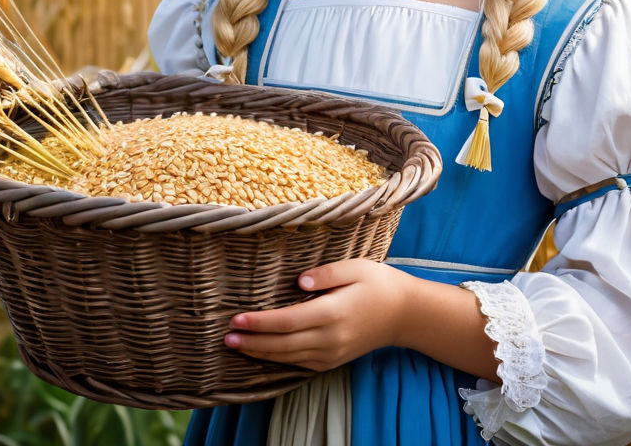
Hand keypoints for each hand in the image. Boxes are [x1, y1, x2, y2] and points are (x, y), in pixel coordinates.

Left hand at [224, 259, 410, 371]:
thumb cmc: (379, 283)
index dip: (260, 322)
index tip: (237, 319)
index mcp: (333, 312)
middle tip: (226, 337)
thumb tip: (299, 281)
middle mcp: (330, 337)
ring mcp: (332, 352)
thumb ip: (326, 273)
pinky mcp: (333, 359)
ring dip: (260, 353)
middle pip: (282, 344)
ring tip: (236, 346)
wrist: (404, 313)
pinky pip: (300, 363)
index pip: (287, 321)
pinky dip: (278, 360)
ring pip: (288, 357)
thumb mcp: (355, 267)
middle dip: (252, 341)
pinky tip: (264, 353)